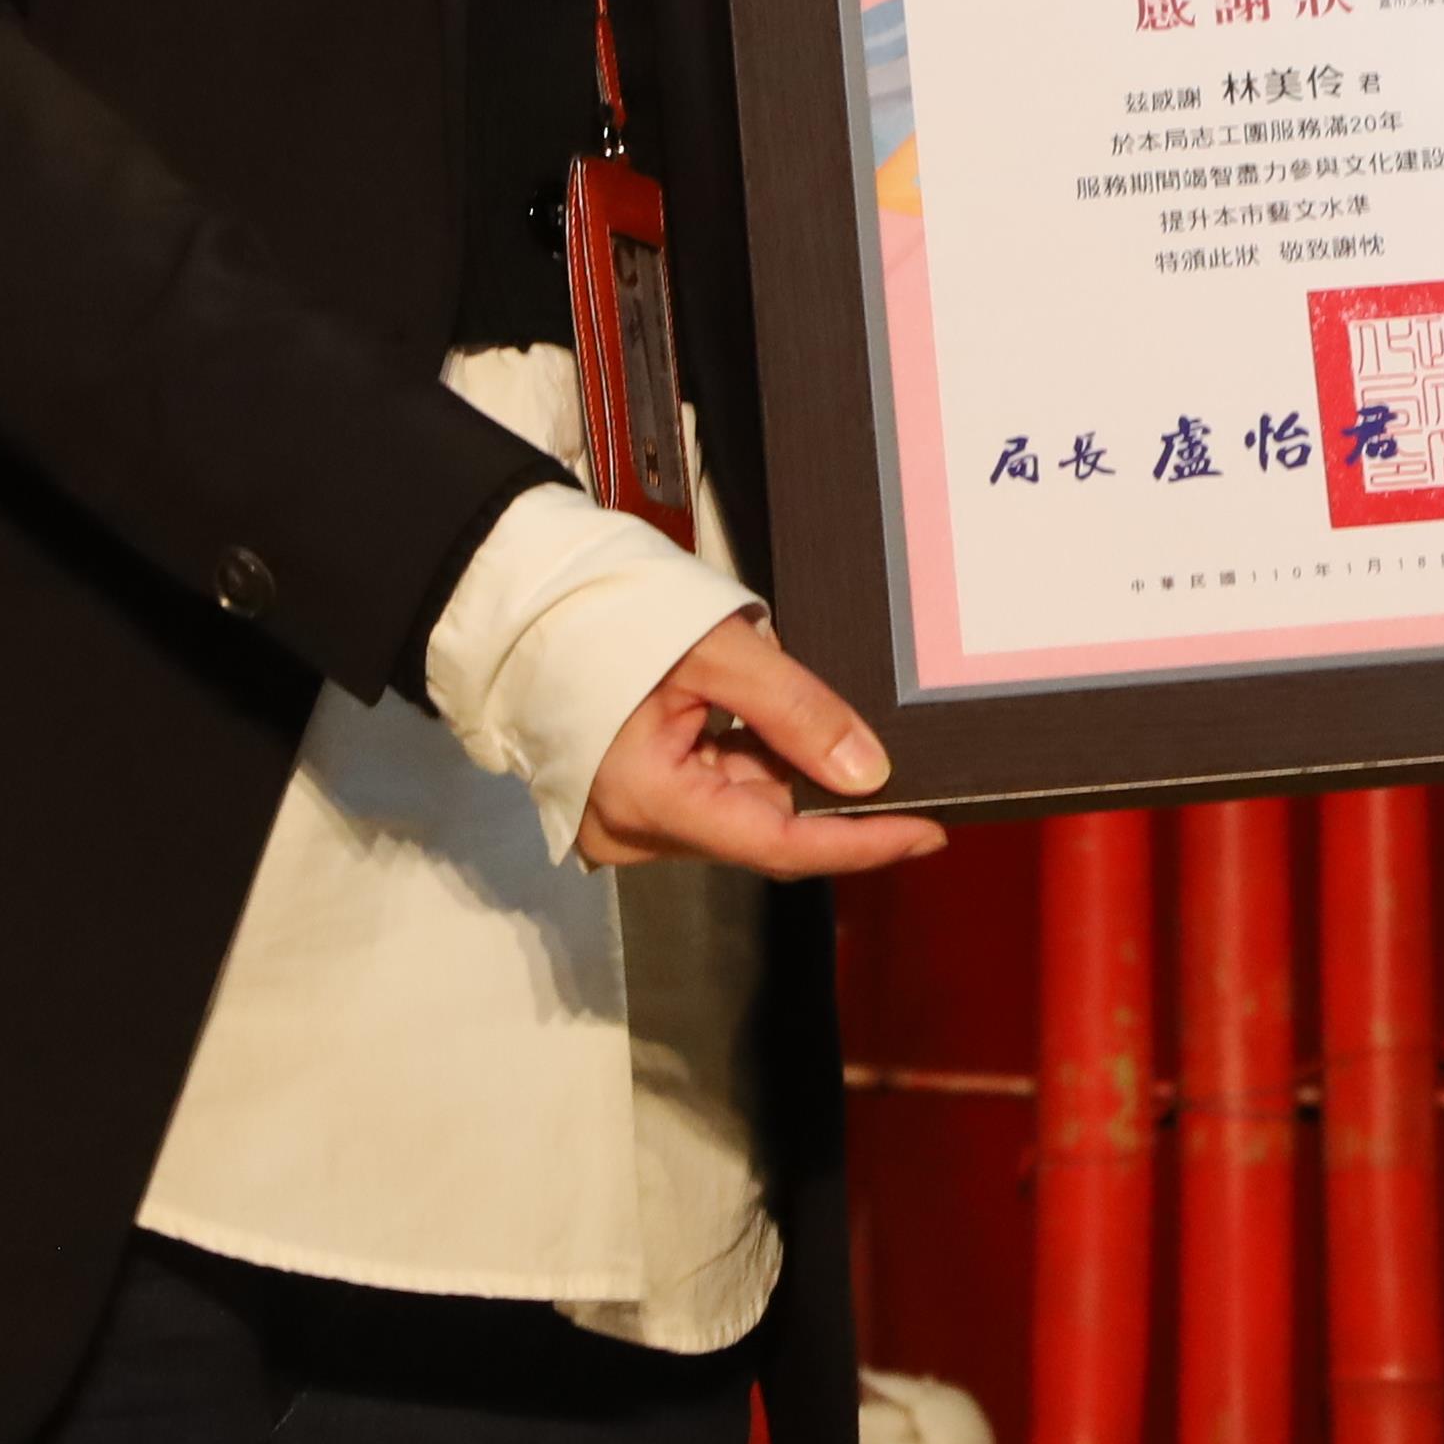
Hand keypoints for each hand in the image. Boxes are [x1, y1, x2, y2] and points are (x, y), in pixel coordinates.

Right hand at [575, 613, 949, 877]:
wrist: (517, 599)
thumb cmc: (597, 613)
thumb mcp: (715, 649)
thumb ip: (795, 710)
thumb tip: (867, 771)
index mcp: (645, 800)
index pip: (779, 844)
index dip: (861, 842)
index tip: (926, 834)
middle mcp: (630, 832)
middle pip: (759, 825)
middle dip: (815, 782)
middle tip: (854, 729)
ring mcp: (624, 821)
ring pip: (737, 807)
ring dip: (774, 762)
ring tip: (763, 691)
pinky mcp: (625, 802)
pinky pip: (707, 792)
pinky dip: (741, 758)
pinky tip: (744, 712)